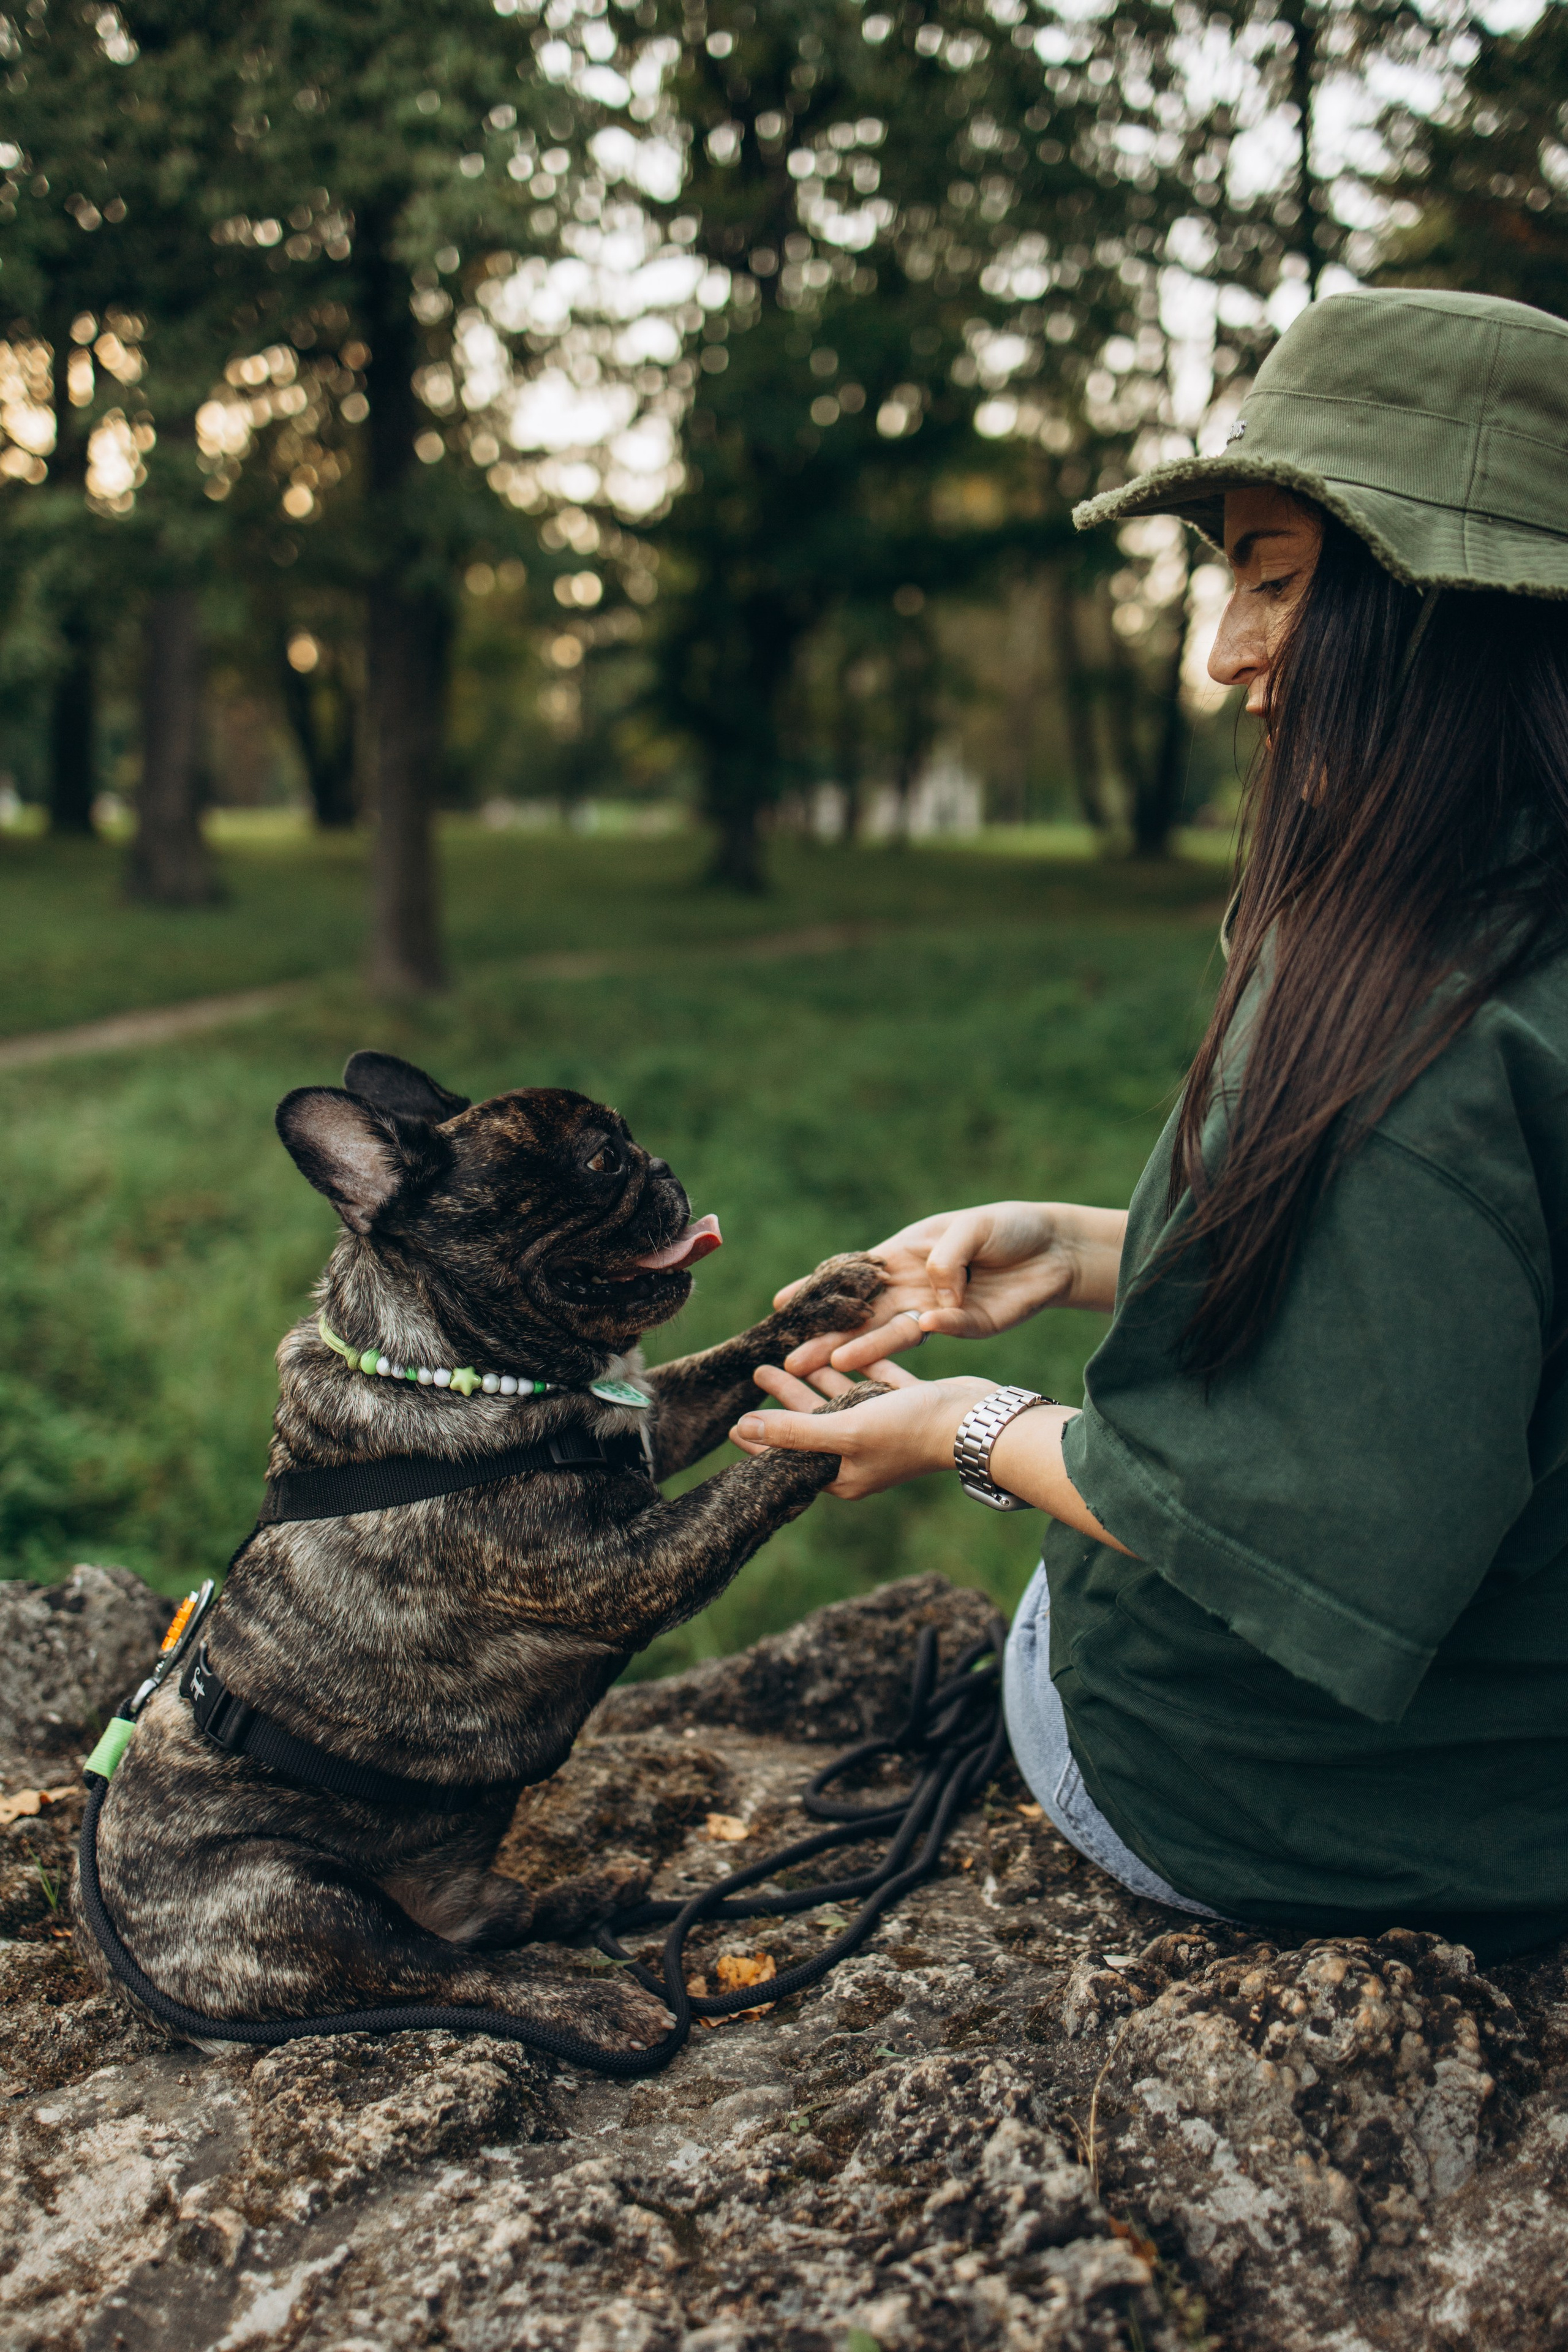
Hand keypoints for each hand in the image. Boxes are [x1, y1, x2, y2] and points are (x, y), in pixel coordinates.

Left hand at [730, 1360, 1000, 1499]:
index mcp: (844, 1472)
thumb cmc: (910, 1430)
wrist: (977, 1420)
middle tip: (759, 1371)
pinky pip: (875, 1383)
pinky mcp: (908, 1405)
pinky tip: (842, 1349)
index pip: (791, 1456)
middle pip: (813, 1422)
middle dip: (785, 1398)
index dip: (763, 1439)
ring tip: (787, 1358)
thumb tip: (744, 1427)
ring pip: (842, 1400)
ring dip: (816, 1378)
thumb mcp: (845, 1430)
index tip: (734, 1423)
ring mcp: (886, 1429)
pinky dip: (858, 1367)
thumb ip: (794, 1429)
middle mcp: (863, 1454)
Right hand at [774, 1201, 1125, 1376]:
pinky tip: (917, 1328)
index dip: (816, 1289)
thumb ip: (945, 1257)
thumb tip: (930, 1295)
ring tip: (829, 1364)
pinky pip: (942, 1330)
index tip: (780, 1304)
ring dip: (861, 1349)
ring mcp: (937, 1310)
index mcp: (901, 1256)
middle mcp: (912, 1287)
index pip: (850, 1276)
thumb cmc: (1006, 1227)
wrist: (1055, 1249)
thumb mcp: (971, 1228)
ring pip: (891, 1333)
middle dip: (826, 1336)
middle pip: (862, 1315)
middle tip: (792, 1359)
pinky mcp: (967, 1326)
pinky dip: (931, 1328)